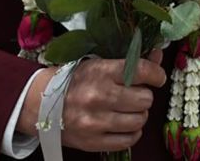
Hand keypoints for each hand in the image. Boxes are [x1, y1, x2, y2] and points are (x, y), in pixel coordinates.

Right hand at [17, 52, 166, 151]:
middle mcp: (99, 97)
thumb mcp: (100, 64)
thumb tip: (158, 56)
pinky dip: (131, 132)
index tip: (156, 77)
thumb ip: (131, 61)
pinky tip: (123, 124)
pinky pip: (129, 140)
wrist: (41, 105)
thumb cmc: (76, 81)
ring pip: (140, 120)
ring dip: (139, 115)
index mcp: (101, 72)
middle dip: (144, 96)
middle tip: (135, 94)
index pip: (143, 71)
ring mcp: (95, 122)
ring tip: (128, 110)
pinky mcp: (93, 142)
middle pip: (145, 99)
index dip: (156, 75)